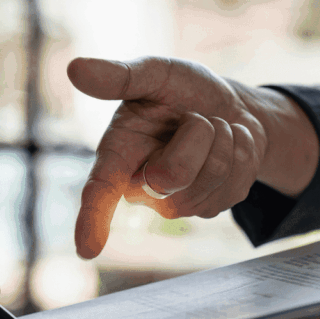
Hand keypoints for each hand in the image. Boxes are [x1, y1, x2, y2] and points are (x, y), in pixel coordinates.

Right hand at [67, 56, 317, 258]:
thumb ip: (119, 76)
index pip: (99, 193)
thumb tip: (75, 69)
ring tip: (212, 129)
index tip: (87, 249)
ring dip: (224, 138)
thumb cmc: (182, 91)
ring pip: (214, 174)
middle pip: (174, 175)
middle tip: (195, 118)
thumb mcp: (155, 73)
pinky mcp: (213, 208)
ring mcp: (180, 204)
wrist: (230, 106)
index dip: (91, 220)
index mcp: (118, 155)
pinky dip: (243, 149)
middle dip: (197, 133)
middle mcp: (144, 189)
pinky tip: (230, 144)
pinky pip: (238, 180)